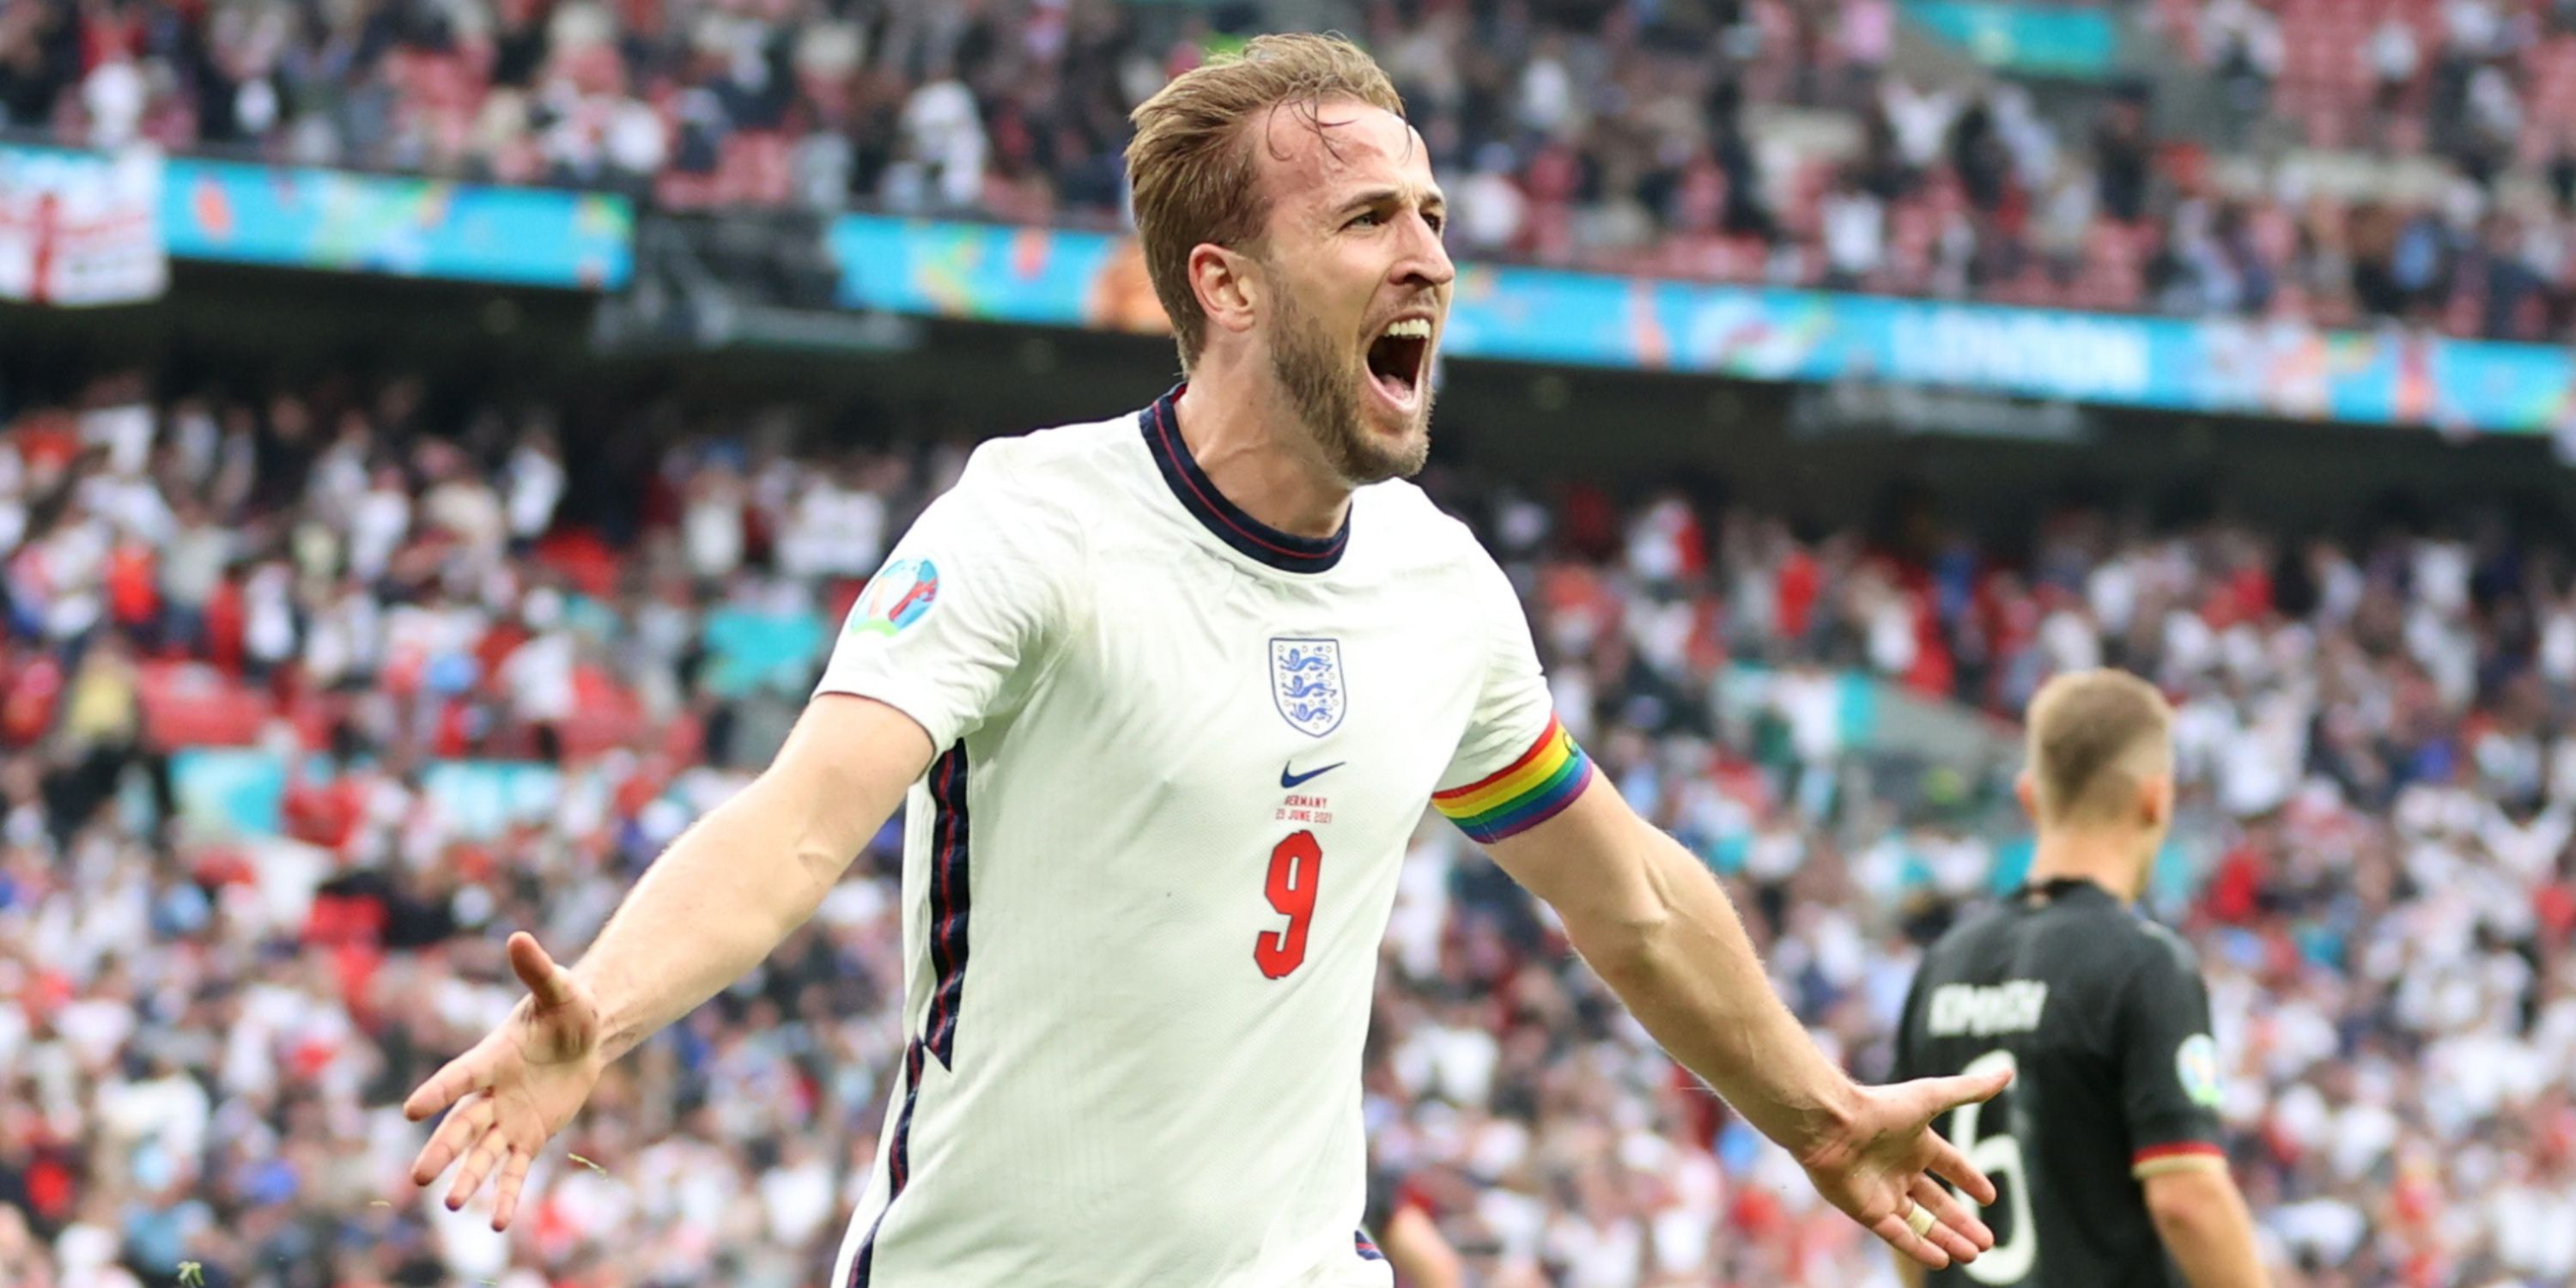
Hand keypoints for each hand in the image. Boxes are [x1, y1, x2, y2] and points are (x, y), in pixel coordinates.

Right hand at [403, 932, 607, 1229]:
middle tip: (419, 1176)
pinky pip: (514, 1169)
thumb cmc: (568, 1007)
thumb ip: (538, 970)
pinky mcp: (528, 1137)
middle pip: (464, 1124)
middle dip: (444, 1149)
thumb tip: (519, 937)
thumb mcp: (561, 989)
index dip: (439, 1092)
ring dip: (468, 1178)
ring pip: (483, 1153)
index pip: (462, 1077)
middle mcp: (493, 1093)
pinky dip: (506, 1194)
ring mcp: (508, 1118)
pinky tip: (497, 1222)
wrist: (584, 1035)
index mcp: (493, 1057)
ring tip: (451, 1205)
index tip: (410, 1111)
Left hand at [1796, 1067, 2011, 1268]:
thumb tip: (2008, 1071)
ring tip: (1972, 1255)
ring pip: (1921, 1222)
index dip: (1969, 1180)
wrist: (1830, 1124)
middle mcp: (1900, 1169)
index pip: (1950, 1165)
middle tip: (1987, 1242)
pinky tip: (1942, 1261)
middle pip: (1937, 1202)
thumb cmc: (1879, 1108)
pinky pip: (1897, 1235)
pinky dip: (1919, 1248)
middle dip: (1962, 1222)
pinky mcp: (1866, 1211)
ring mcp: (1883, 1192)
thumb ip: (1969, 1091)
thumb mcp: (1931, 1098)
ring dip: (1947, 1239)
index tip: (1990, 1198)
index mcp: (1916, 1142)